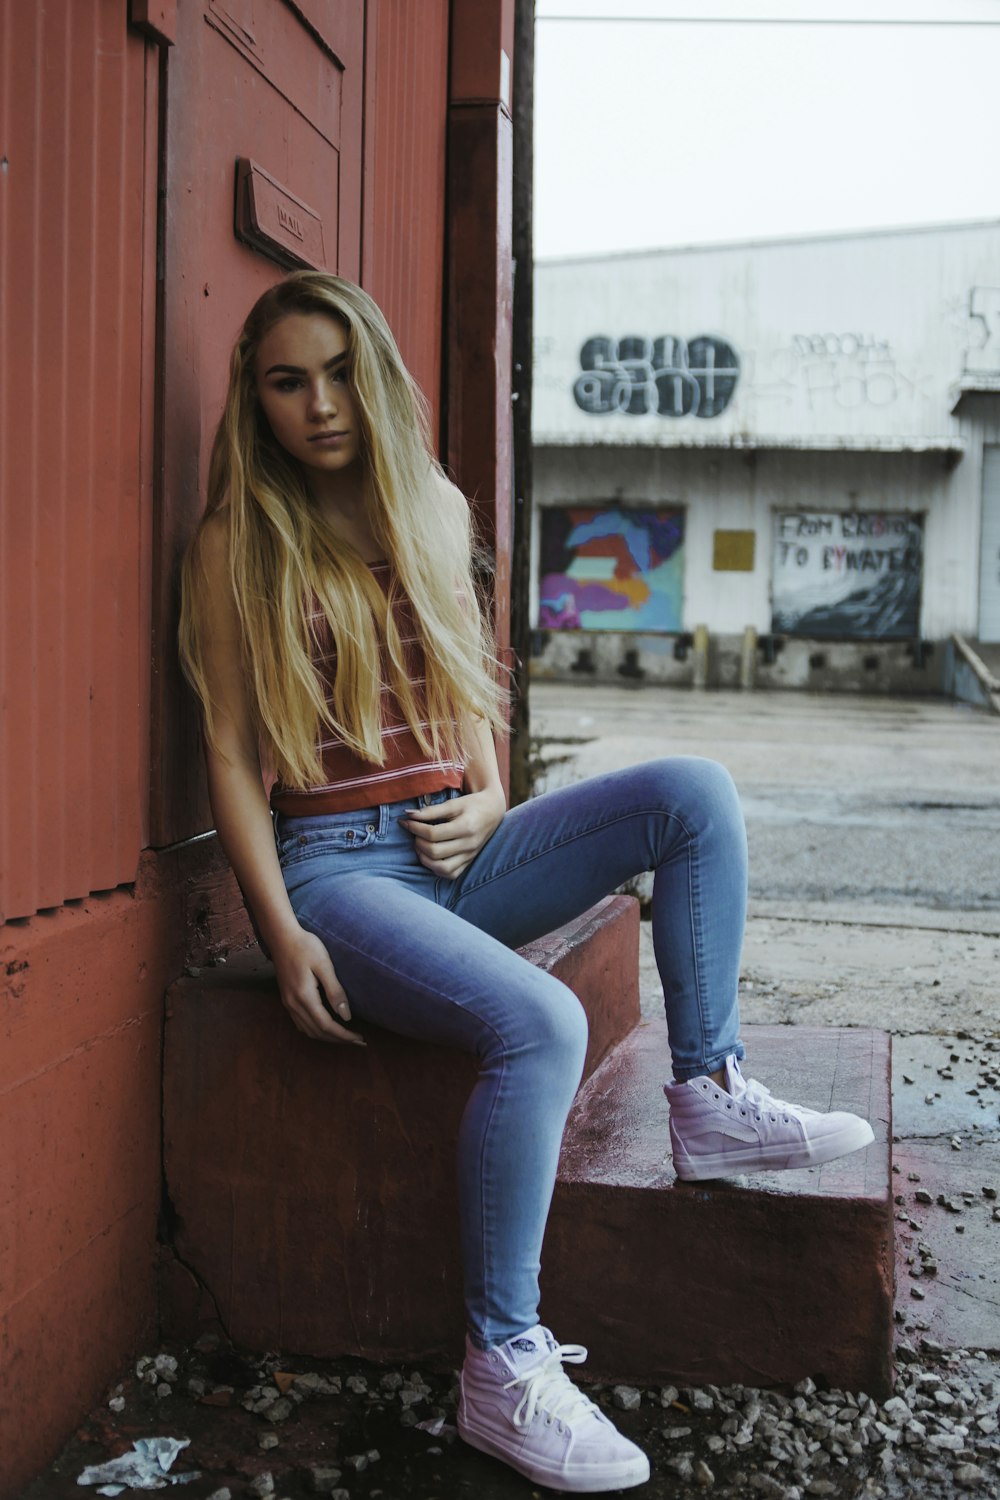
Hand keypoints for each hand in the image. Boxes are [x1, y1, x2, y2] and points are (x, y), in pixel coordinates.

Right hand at [269, 926, 365, 1045]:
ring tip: (345, 1037)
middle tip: (358, 1040)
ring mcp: (288, 1003)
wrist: (282, 937)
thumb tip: (346, 1016)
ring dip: (327, 1037)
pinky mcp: (286, 1000)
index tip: (360, 1038)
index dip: (344, 1035)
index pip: (326, 1025)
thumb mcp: (324, 965)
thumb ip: (335, 991)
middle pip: (318, 1032)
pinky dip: (315, 1030)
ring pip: (308, 1030)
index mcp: (304, 997)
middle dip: (338, 1039)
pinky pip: (301, 1024)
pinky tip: (325, 1027)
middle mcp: (293, 1004)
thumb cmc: (306, 947)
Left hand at [400, 788, 505, 879]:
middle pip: (435, 852)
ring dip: (425, 859)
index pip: (433, 834)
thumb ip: (431, 811)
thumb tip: (408, 815)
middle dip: (418, 842)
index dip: (415, 828)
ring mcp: (470, 856)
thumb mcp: (453, 803)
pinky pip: (450, 874)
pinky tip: (431, 857)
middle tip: (414, 833)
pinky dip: (436, 868)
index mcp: (466, 827)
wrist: (492, 811)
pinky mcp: (469, 862)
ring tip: (421, 846)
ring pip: (442, 868)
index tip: (406, 821)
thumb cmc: (472, 804)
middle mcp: (469, 844)